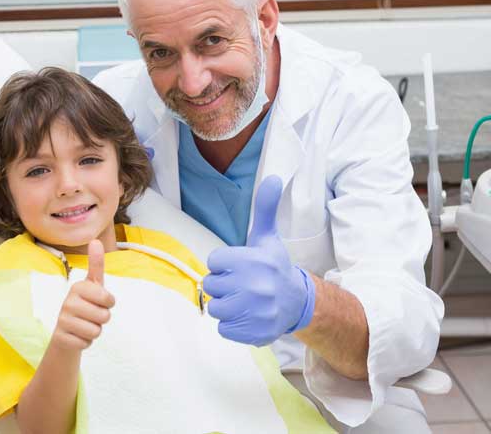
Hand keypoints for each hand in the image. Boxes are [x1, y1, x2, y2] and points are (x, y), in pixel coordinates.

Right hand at [52, 240, 114, 350]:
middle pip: (104, 316)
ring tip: (84, 324)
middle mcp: (68, 302)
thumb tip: (95, 240)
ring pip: (96, 331)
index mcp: (78, 287)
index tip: (100, 300)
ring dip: (95, 330)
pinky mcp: (61, 338)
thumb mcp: (92, 285)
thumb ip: (96, 264)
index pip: (108, 298)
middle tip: (91, 315)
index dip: (109, 303)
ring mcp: (63, 320)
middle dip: (102, 319)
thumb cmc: (85, 304)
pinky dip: (86, 342)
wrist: (65, 331)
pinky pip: (87, 343)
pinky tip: (77, 335)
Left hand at [202, 176, 315, 346]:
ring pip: (216, 308)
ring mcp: (256, 312)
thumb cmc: (274, 266)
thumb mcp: (267, 237)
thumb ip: (264, 208)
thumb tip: (273, 177)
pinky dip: (231, 324)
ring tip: (243, 300)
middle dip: (223, 285)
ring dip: (226, 305)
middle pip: (211, 286)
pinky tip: (247, 315)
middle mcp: (256, 286)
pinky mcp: (254, 333)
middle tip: (240, 284)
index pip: (214, 262)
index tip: (239, 266)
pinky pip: (223, 329)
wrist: (298, 303)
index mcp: (255, 261)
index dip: (223, 264)